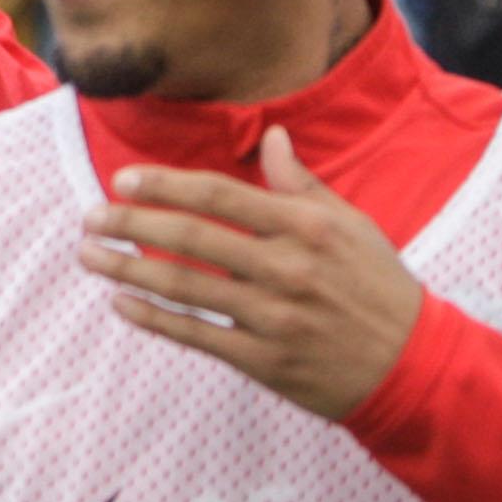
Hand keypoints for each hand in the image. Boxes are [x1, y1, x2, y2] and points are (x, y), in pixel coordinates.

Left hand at [77, 127, 425, 420]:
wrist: (412, 366)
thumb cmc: (378, 287)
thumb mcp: (352, 226)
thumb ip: (301, 184)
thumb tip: (271, 135)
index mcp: (307, 227)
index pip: (220, 195)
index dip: (166, 185)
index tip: (123, 179)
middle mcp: (287, 268)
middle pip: (191, 238)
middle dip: (131, 224)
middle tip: (89, 217)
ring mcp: (274, 317)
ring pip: (184, 287)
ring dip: (127, 270)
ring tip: (89, 256)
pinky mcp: (265, 360)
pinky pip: (195, 334)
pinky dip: (152, 318)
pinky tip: (121, 303)